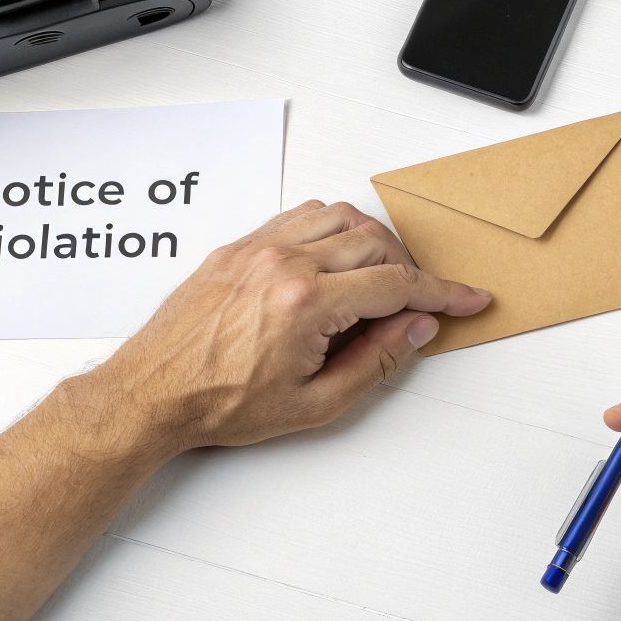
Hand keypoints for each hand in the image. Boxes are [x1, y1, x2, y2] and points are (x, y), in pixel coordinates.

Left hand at [80, 200, 491, 453]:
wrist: (154, 393)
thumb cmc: (221, 404)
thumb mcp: (314, 404)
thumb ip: (375, 361)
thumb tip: (415, 327)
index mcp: (305, 302)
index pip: (396, 283)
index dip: (441, 292)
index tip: (466, 298)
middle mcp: (283, 262)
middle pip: (375, 242)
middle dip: (410, 270)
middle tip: (417, 303)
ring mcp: (259, 247)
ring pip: (341, 218)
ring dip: (373, 243)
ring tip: (378, 281)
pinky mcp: (240, 245)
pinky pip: (302, 215)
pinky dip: (332, 230)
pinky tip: (336, 259)